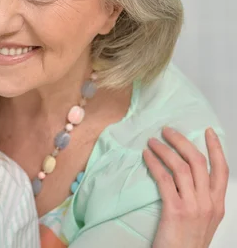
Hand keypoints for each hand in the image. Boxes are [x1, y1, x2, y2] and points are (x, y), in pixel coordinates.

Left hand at [144, 127, 227, 247]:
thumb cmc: (187, 244)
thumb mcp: (203, 221)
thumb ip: (200, 200)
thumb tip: (187, 178)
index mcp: (217, 205)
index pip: (221, 170)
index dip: (216, 148)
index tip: (208, 132)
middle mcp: (208, 203)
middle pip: (198, 162)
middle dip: (182, 142)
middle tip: (167, 130)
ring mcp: (193, 206)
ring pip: (181, 167)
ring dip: (164, 150)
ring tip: (151, 142)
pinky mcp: (175, 210)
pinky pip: (163, 179)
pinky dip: (154, 163)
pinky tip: (146, 156)